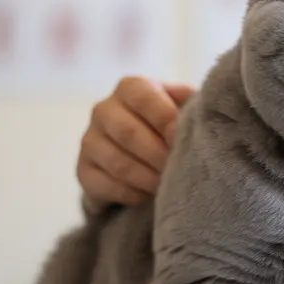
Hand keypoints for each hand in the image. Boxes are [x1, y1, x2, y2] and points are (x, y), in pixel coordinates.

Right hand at [77, 76, 193, 207]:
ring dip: (148, 178)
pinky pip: (106, 186)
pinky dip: (133, 194)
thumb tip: (200, 113)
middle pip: (128, 132)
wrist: (139, 154)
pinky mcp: (83, 170)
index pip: (143, 96)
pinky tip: (149, 195)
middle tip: (178, 168)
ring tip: (169, 184)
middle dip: (158, 154)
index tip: (180, 138)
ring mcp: (89, 141)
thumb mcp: (182, 107)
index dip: (164, 118)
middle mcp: (104, 110)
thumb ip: (191, 105)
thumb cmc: (168, 125)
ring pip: (118, 163)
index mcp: (130, 88)